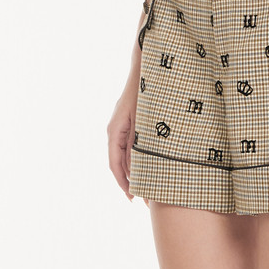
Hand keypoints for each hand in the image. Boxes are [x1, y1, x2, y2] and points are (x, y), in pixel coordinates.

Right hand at [107, 77, 145, 202]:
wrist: (144, 68)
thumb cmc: (144, 92)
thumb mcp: (143, 122)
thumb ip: (137, 145)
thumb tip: (136, 169)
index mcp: (114, 131)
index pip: (115, 164)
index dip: (123, 183)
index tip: (133, 198)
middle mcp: (115, 130)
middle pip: (120, 163)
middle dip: (133, 182)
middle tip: (147, 200)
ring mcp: (122, 126)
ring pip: (127, 155)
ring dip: (138, 171)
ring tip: (153, 188)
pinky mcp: (130, 122)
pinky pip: (131, 145)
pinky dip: (140, 158)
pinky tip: (152, 167)